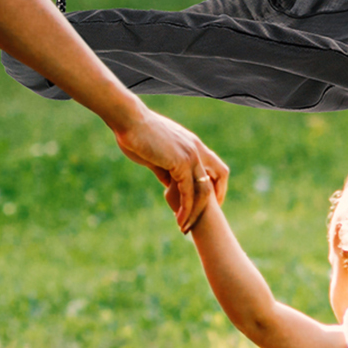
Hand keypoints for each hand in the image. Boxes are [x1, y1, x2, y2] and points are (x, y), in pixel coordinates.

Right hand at [115, 106, 227, 230]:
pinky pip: (188, 192)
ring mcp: (191, 155)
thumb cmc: (136, 134)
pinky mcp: (180, 162)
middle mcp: (197, 149)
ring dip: (196, 212)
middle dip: (213, 201)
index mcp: (193, 144)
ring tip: (185, 227)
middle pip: (218, 177)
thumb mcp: (156, 155)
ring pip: (204, 190)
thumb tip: (169, 185)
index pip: (216, 167)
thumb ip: (166, 169)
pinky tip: (178, 219)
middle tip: (202, 219)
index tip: (209, 203)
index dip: (216, 185)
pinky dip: (185, 208)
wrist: (129, 120)